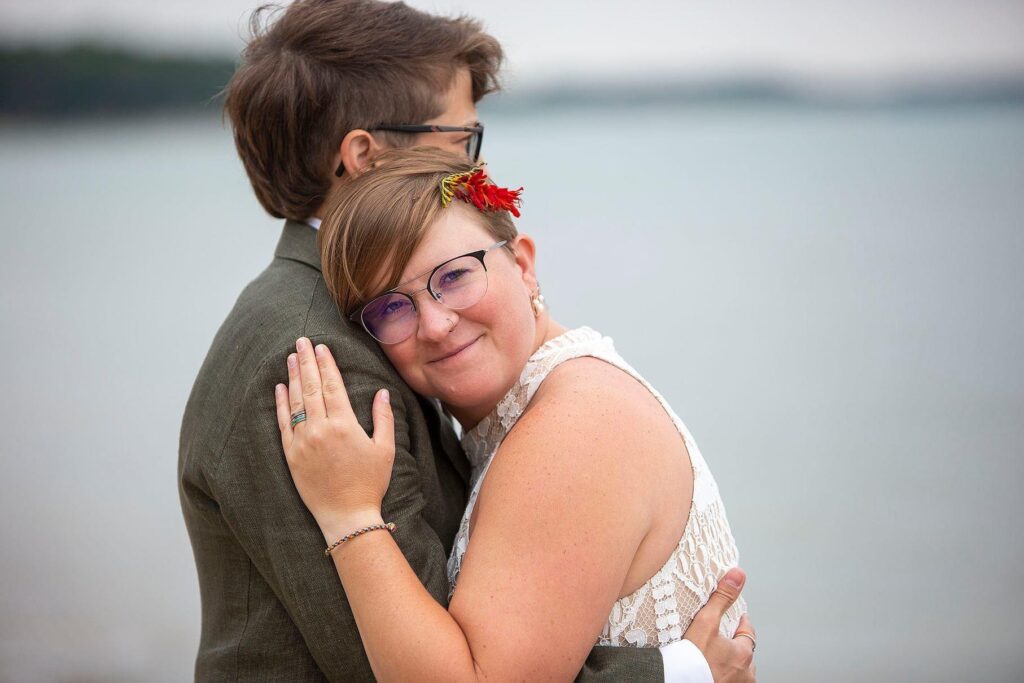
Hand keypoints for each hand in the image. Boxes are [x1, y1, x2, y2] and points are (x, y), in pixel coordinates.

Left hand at [274, 337, 395, 541]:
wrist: (347, 516)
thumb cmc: (370, 483)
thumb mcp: (384, 449)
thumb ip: (383, 418)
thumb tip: (382, 393)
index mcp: (344, 424)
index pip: (332, 385)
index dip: (326, 364)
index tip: (321, 347)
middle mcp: (320, 429)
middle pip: (311, 387)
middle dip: (305, 361)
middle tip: (301, 341)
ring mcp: (303, 442)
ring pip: (295, 401)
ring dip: (292, 377)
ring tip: (290, 357)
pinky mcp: (292, 455)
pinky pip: (283, 423)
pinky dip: (281, 404)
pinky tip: (280, 388)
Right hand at [683, 568, 755, 681]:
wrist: (676, 681)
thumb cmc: (692, 659)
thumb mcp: (706, 622)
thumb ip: (722, 598)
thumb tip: (737, 576)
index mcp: (743, 654)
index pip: (748, 632)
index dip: (740, 623)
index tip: (736, 618)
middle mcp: (745, 673)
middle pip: (744, 652)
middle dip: (735, 644)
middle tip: (721, 638)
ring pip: (739, 669)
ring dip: (730, 662)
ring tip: (713, 656)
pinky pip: (729, 680)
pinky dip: (723, 674)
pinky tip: (711, 669)